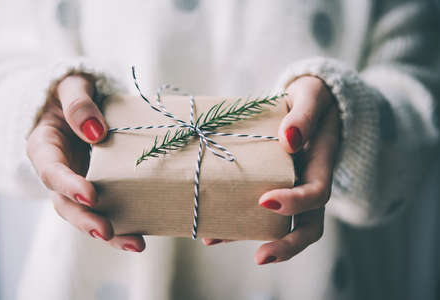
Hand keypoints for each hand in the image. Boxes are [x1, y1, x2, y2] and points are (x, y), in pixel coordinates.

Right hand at [27, 75, 144, 252]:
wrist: (84, 104)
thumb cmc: (75, 93)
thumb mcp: (73, 86)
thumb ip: (79, 103)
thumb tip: (95, 131)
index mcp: (46, 148)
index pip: (51, 171)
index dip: (68, 185)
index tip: (90, 194)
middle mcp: (60, 173)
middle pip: (66, 204)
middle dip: (86, 220)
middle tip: (106, 231)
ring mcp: (79, 184)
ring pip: (88, 215)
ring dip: (111, 232)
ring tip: (135, 243)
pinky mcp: (101, 189)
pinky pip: (110, 209)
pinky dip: (125, 223)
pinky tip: (142, 234)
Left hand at [203, 76, 340, 263]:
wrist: (309, 104)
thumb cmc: (313, 98)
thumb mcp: (312, 96)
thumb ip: (304, 115)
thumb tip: (289, 139)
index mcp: (321, 164)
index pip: (317, 193)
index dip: (296, 202)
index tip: (265, 200)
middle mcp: (308, 183)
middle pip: (308, 226)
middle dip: (287, 245)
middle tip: (261, 257)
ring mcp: (290, 188)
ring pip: (279, 225)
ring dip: (251, 237)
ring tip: (214, 239)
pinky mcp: (272, 186)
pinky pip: (258, 211)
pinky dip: (236, 221)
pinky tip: (211, 224)